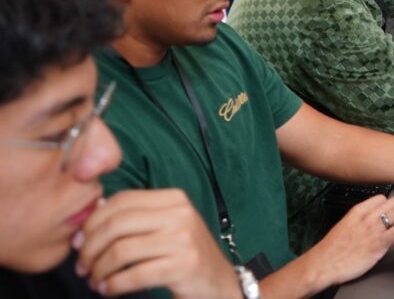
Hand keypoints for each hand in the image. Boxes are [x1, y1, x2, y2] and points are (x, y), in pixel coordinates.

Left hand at [73, 189, 240, 298]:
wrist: (218, 281)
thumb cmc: (183, 255)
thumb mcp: (165, 227)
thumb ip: (135, 219)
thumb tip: (89, 218)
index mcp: (173, 199)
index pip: (121, 201)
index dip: (92, 222)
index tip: (79, 242)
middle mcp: (180, 214)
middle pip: (116, 225)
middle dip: (90, 249)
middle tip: (82, 266)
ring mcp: (184, 239)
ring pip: (120, 251)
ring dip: (99, 270)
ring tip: (95, 280)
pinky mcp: (184, 265)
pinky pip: (134, 275)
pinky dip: (113, 285)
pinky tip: (108, 289)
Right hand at [306, 194, 393, 287]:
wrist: (323, 264)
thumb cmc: (331, 250)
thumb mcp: (345, 226)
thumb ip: (359, 221)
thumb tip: (370, 223)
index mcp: (358, 211)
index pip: (382, 198)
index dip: (393, 204)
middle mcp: (368, 216)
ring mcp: (374, 229)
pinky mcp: (379, 243)